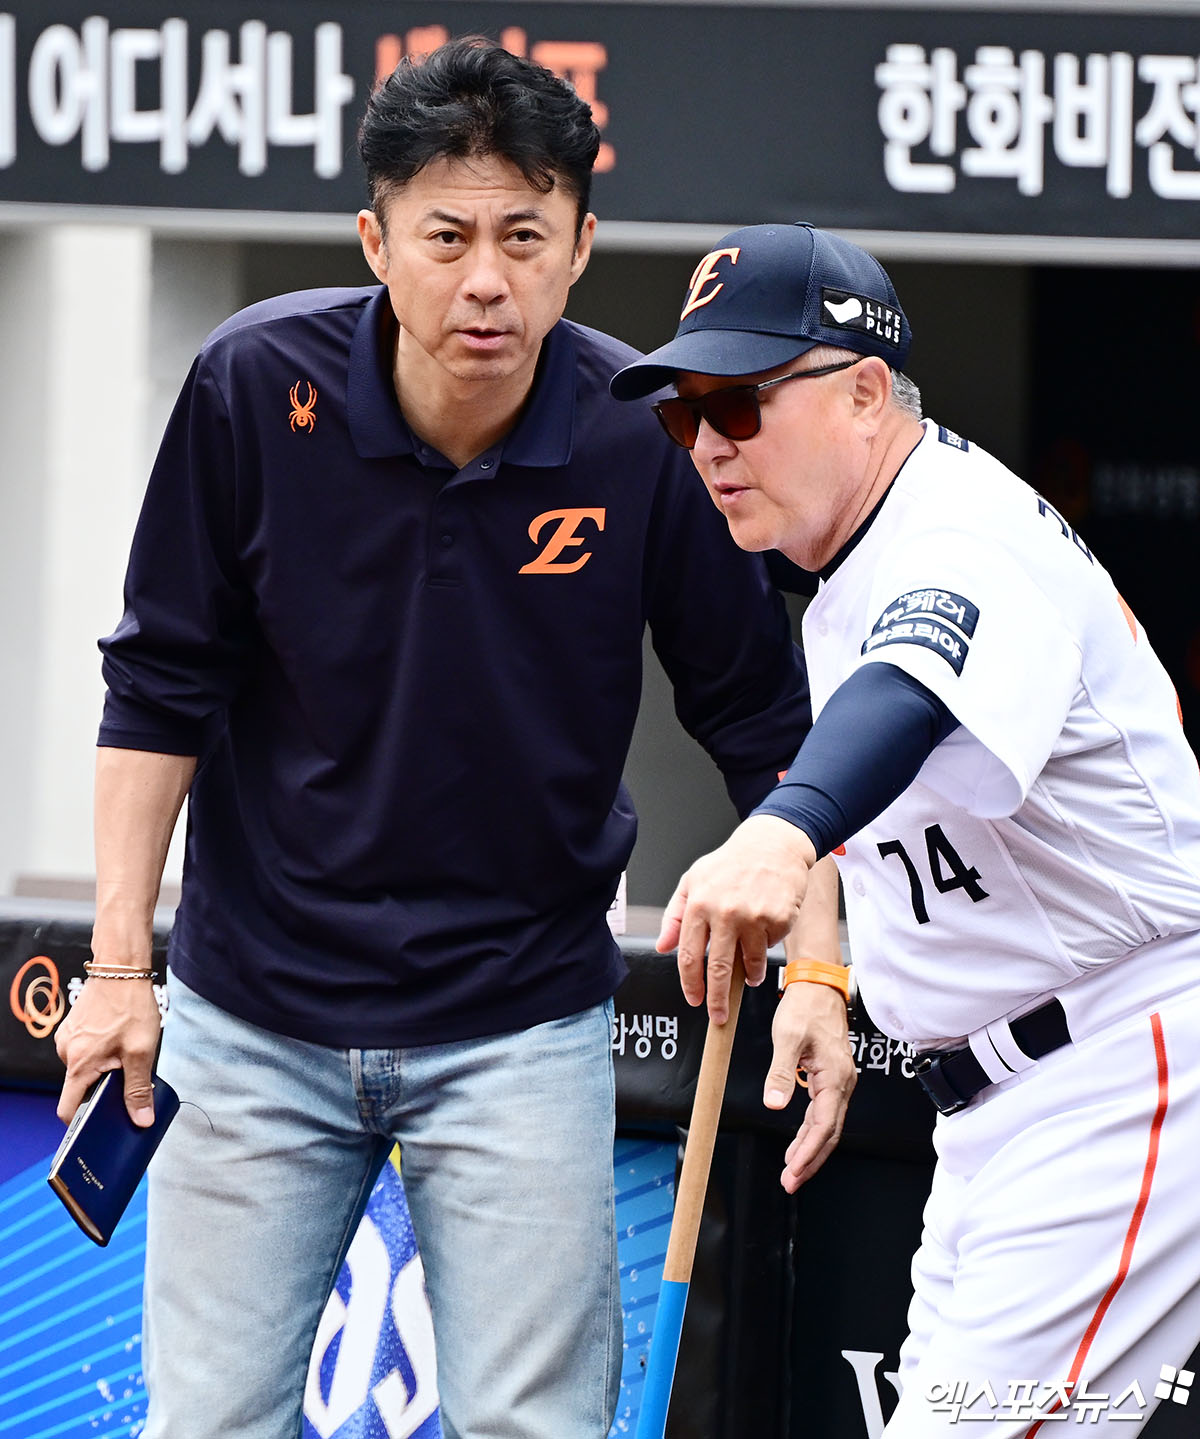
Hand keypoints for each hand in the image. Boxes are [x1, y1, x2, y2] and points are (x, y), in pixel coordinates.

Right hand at [55, 977, 161, 1126]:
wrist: (121, 968)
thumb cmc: (131, 1006)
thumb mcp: (141, 1051)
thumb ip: (138, 1088)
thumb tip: (141, 1119)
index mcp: (79, 1063)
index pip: (67, 1108)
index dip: (81, 1122)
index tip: (99, 1127)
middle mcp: (66, 1052)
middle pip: (79, 1087)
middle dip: (102, 1089)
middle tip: (127, 1079)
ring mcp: (67, 1039)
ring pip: (84, 1068)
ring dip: (104, 1068)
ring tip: (126, 1052)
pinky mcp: (73, 1028)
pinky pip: (85, 1051)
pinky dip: (100, 1053)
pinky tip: (119, 1040)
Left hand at [657, 815, 816, 1022]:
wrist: (773, 844)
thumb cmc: (730, 864)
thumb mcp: (693, 882)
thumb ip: (675, 917)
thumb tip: (662, 947)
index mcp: (699, 905)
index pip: (689, 956)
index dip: (690, 984)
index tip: (694, 1000)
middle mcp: (725, 913)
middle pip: (717, 970)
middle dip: (717, 1000)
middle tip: (719, 1015)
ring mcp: (754, 917)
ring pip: (749, 964)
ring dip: (749, 977)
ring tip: (750, 975)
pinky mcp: (778, 919)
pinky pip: (770, 948)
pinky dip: (766, 948)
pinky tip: (764, 932)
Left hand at [763, 980, 855, 1191]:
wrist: (818, 987)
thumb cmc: (805, 1008)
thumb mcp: (786, 1038)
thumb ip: (781, 1073)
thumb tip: (775, 1104)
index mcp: (835, 1077)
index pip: (824, 1126)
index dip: (808, 1152)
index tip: (793, 1171)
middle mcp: (843, 1083)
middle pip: (830, 1133)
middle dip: (810, 1160)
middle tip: (790, 1182)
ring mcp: (840, 1081)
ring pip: (828, 1125)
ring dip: (811, 1149)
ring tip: (793, 1170)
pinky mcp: (832, 1077)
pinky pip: (824, 1113)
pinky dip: (812, 1132)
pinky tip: (799, 1143)